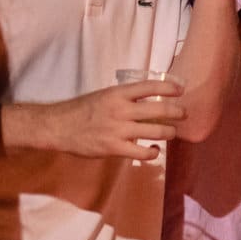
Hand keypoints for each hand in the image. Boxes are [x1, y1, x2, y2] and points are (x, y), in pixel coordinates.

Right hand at [18, 79, 186, 160]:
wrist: (58, 127)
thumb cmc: (82, 110)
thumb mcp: (104, 96)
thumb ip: (125, 98)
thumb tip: (150, 99)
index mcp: (117, 94)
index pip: (150, 86)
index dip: (169, 87)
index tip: (181, 90)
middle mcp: (121, 110)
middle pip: (161, 110)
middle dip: (178, 112)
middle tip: (183, 114)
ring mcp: (119, 130)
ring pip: (158, 131)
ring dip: (170, 133)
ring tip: (171, 132)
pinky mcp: (114, 148)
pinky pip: (143, 152)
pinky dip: (154, 152)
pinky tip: (154, 150)